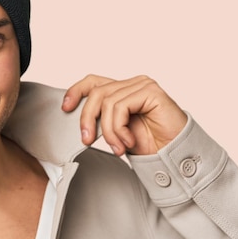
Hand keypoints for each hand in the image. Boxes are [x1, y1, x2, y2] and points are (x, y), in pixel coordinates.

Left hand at [62, 75, 187, 155]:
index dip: (76, 91)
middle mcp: (133, 84)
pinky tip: (128, 142)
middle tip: (86, 140)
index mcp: (123, 90)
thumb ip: (101, 118)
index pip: (93, 81)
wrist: (172, 157)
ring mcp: (143, 85)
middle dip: (87, 118)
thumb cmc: (148, 145)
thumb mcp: (116, 131)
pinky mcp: (151, 91)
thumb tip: (76, 117)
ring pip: (108, 103)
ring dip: (108, 131)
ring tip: (117, 148)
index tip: (65, 108)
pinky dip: (119, 128)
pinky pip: (121, 107)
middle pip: (97, 93)